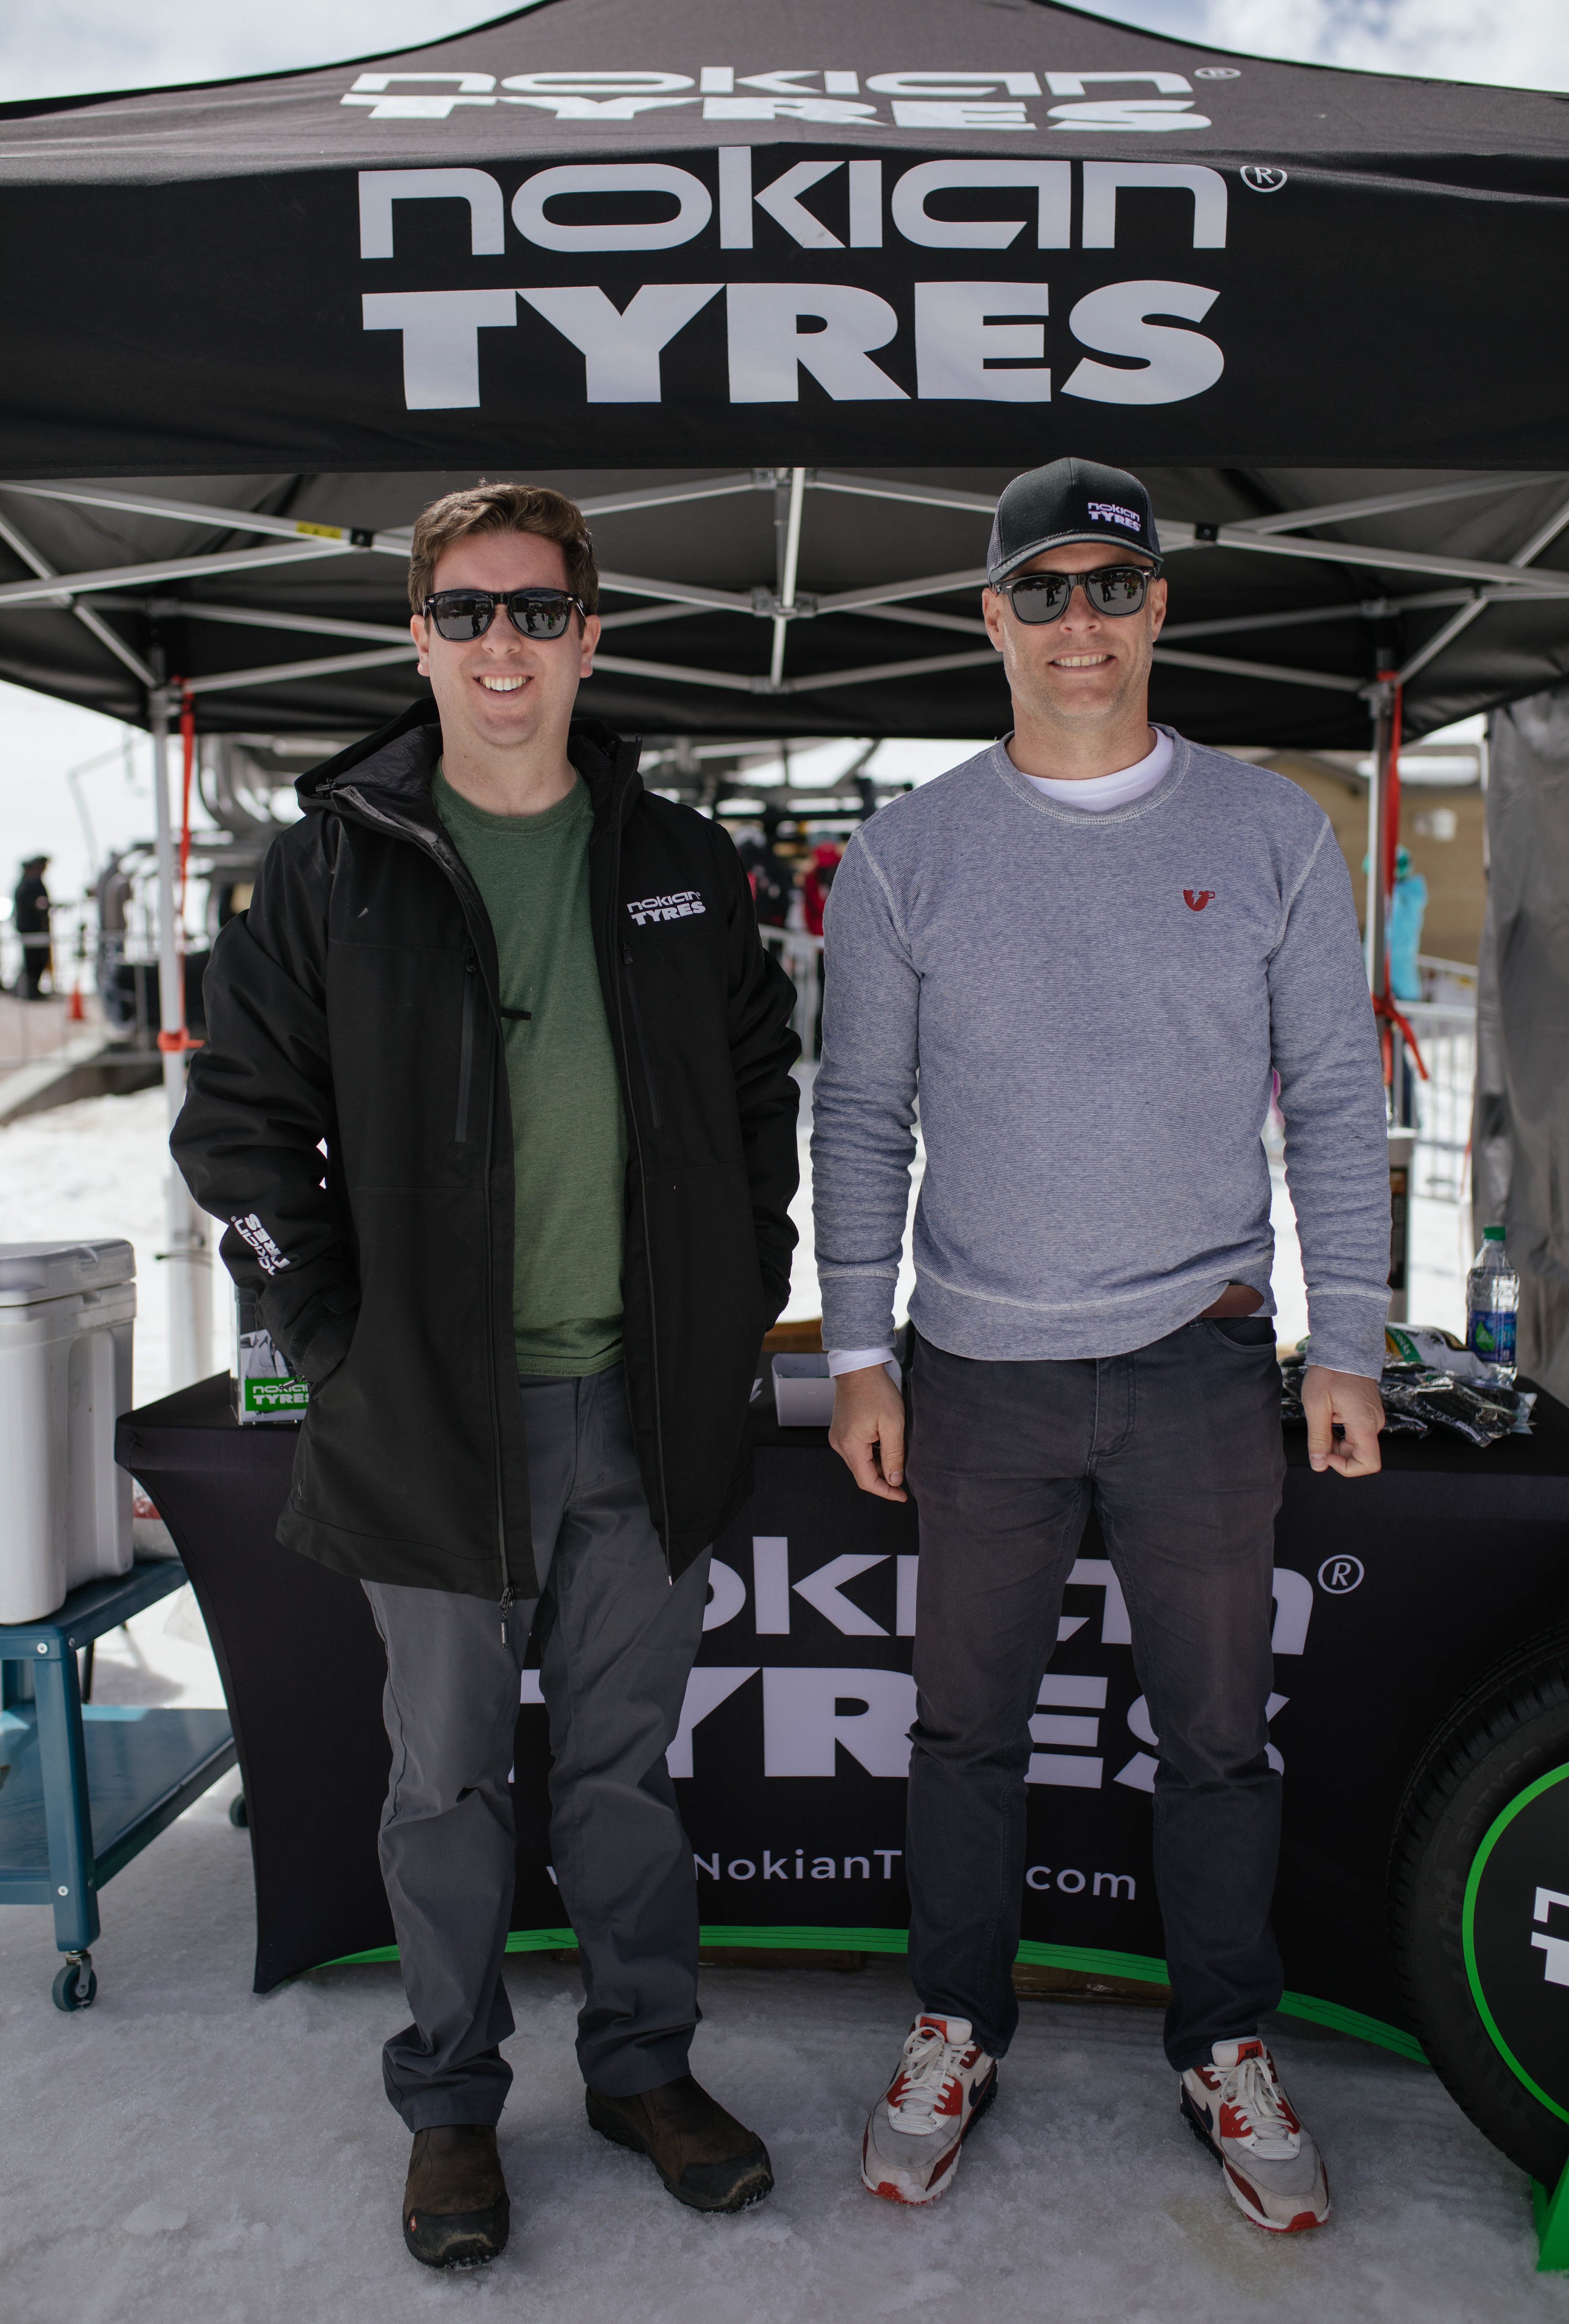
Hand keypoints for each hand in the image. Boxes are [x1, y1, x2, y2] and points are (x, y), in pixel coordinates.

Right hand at [829, 1364, 907, 1501]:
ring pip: (860, 1463)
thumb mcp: (893, 1424)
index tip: (902, 1495)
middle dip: (884, 1479)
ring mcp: (838, 1437)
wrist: (859, 1368)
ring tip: (897, 1459)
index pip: (867, 1481)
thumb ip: (894, 1455)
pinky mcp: (841, 1431)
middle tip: (904, 1477)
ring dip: (879, 1466)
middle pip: (862, 1473)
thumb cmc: (876, 1391)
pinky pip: (857, 1451)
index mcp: (850, 1445)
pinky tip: (885, 1447)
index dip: (886, 1492)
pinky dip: (872, 1454)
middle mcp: (839, 1444)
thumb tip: (894, 1480)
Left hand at [1302, 1365, 1383, 1477]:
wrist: (1343, 1348)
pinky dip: (1340, 1431)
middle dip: (1335, 1451)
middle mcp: (1375, 1423)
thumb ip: (1318, 1439)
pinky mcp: (1368, 1413)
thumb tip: (1319, 1465)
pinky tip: (1329, 1415)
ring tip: (1323, 1417)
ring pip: (1355, 1444)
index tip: (1326, 1454)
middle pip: (1359, 1455)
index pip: (1369, 1464)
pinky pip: (1356, 1432)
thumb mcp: (1316, 1406)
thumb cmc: (1329, 1372)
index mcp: (1365, 1424)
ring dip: (1335, 1440)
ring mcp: (1373, 1418)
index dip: (1346, 1468)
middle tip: (1318, 1428)